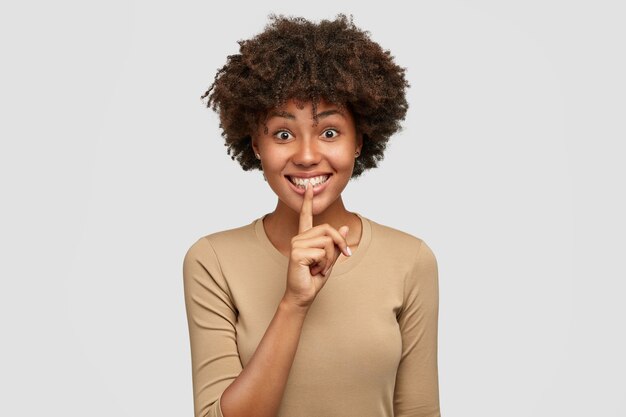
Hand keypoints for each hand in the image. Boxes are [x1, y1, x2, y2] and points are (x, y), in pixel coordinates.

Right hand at [283, 181, 351, 308]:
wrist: (303, 295)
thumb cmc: (313, 279)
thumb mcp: (330, 260)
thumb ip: (336, 244)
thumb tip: (345, 227)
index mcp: (305, 238)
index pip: (306, 216)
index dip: (307, 202)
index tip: (309, 187)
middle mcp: (299, 238)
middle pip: (328, 229)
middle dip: (339, 244)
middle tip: (341, 257)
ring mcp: (296, 244)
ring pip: (327, 242)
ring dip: (330, 259)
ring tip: (320, 268)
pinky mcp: (297, 252)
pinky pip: (323, 252)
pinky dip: (325, 264)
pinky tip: (314, 271)